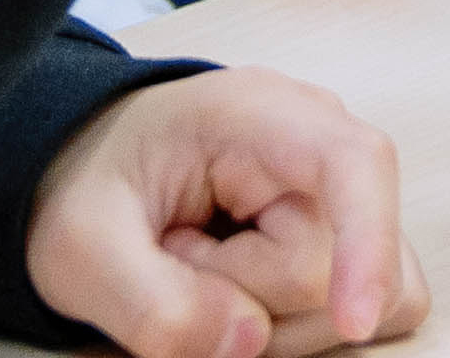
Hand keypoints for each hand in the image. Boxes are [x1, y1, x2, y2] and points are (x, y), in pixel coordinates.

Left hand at [25, 67, 427, 357]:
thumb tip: (247, 338)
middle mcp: (321, 145)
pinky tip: (234, 292)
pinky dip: (288, 331)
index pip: (355, 164)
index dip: (367, 242)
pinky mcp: (347, 245)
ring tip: (198, 271)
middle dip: (242, 296)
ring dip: (265, 321)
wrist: (95, 177)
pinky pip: (345, 321)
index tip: (354, 320)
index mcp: (259, 114)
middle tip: (174, 256)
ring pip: (344, 308)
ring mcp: (341, 197)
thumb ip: (150, 301)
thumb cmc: (93, 190)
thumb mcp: (82, 246)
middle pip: (329, 271)